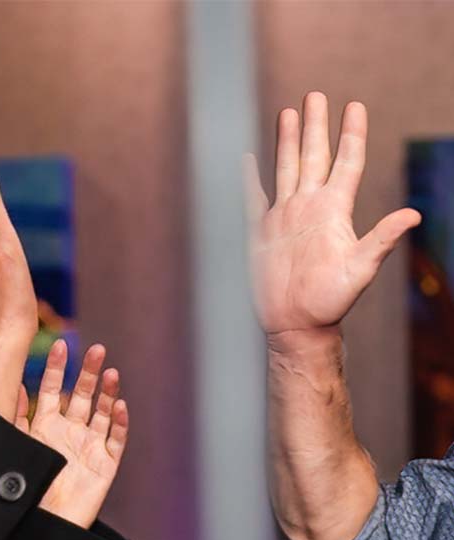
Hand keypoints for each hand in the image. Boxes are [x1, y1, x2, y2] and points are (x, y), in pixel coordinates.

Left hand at [15, 340, 127, 528]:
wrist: (44, 523)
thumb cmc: (27, 487)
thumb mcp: (17, 446)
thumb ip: (16, 416)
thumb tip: (16, 383)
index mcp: (47, 425)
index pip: (54, 390)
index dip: (58, 368)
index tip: (60, 344)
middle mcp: (70, 431)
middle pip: (82, 395)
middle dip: (88, 372)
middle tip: (96, 349)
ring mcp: (90, 446)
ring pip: (102, 412)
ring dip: (107, 392)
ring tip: (110, 372)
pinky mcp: (105, 464)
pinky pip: (115, 440)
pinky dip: (119, 422)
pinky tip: (119, 405)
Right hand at [247, 92, 420, 338]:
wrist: (295, 324)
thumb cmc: (329, 302)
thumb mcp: (359, 270)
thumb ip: (381, 240)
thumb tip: (412, 216)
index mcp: (333, 211)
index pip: (346, 162)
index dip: (351, 134)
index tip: (354, 105)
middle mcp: (309, 208)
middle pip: (314, 157)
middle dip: (316, 126)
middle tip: (316, 95)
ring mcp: (284, 218)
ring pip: (286, 169)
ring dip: (288, 142)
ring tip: (288, 113)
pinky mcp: (262, 234)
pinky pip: (254, 199)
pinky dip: (249, 179)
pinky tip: (247, 160)